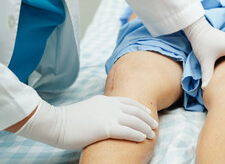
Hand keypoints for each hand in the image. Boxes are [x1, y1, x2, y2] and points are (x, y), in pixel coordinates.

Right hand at [16, 95, 157, 149]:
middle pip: (135, 111)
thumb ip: (100, 110)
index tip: (147, 111)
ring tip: (152, 133)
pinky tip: (142, 138)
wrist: (55, 122)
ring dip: (145, 127)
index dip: (140, 107)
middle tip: (154, 124)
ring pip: (134, 121)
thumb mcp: (88, 108)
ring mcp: (108, 116)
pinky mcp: (105, 128)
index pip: (128, 102)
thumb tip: (106, 118)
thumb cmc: (69, 119)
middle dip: (147, 118)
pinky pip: (126, 131)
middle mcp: (109, 105)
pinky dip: (136, 134)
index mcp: (105, 100)